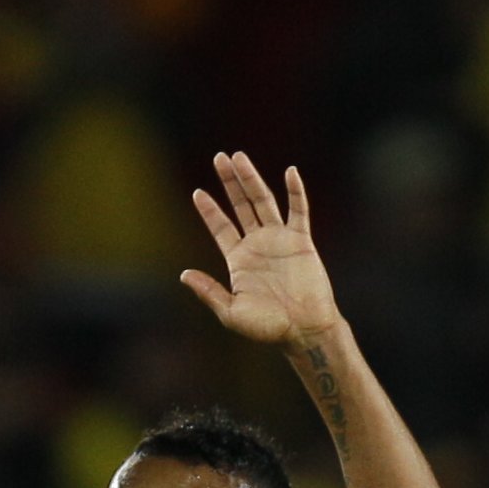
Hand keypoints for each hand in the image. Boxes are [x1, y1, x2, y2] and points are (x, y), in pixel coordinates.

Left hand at [179, 153, 340, 345]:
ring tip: (239, 157)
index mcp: (238, 259)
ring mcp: (279, 239)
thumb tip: (184, 274)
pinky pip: (299, 211)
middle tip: (219, 157)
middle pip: (240, 205)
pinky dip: (296, 191)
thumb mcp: (231, 312)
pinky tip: (290, 172)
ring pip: (263, 201)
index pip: (220, 227)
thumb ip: (209, 291)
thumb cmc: (268, 327)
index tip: (197, 192)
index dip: (209, 210)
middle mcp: (257, 244)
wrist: (304, 330)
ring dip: (252, 178)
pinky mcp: (301, 241)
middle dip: (229, 182)